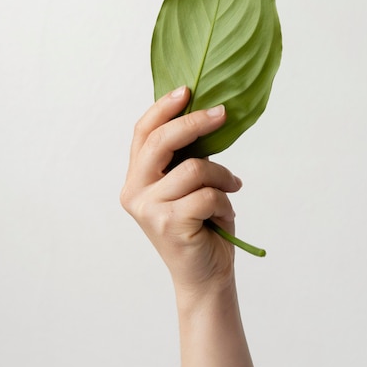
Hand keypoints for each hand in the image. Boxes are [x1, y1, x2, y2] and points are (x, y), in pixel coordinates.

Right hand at [120, 86, 241, 293]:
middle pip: (161, 141)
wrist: (205, 276)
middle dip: (195, 122)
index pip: (143, 133)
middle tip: (222, 113)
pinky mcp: (169, 224)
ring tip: (231, 187)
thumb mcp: (188, 184)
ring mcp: (149, 209)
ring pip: (194, 168)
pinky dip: (225, 200)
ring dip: (222, 175)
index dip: (163, 108)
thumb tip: (205, 114)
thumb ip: (185, 156)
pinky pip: (207, 194)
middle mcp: (135, 191)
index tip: (187, 90)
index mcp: (136, 178)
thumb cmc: (200, 225)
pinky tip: (225, 211)